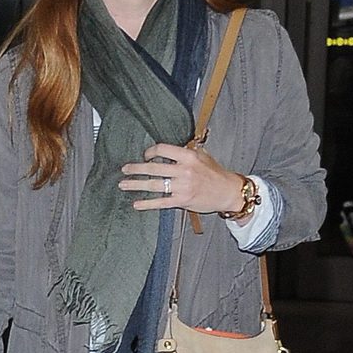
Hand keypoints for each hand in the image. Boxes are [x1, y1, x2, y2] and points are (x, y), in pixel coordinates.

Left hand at [119, 144, 242, 213]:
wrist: (228, 192)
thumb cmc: (215, 173)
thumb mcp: (203, 156)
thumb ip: (185, 152)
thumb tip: (169, 149)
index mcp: (189, 156)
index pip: (163, 150)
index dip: (151, 152)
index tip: (145, 156)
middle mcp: (184, 170)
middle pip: (154, 168)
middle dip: (136, 169)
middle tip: (125, 169)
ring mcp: (182, 187)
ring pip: (154, 185)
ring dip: (136, 184)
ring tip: (123, 184)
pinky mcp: (182, 201)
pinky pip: (161, 202)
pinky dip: (147, 203)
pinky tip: (137, 204)